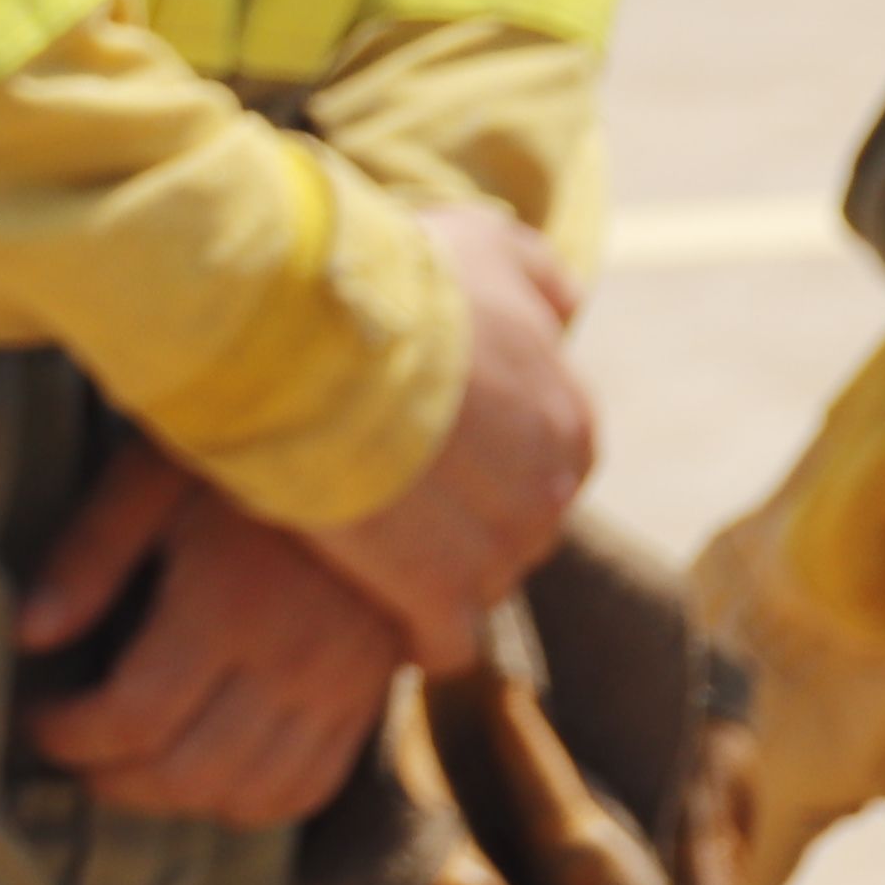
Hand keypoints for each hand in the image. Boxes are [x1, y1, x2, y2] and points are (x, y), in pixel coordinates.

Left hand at [15, 441, 403, 825]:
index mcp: (228, 606)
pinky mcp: (366, 699)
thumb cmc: (245, 451)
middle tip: (68, 751)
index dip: (68, 734)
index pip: (134, 717)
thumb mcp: (151, 477)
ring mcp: (338, 691)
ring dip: (173, 801)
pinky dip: (249, 802)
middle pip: (186, 774)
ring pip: (247, 797)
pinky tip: (204, 776)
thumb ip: (87, 556)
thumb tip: (26, 636)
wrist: (376, 454)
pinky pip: (308, 789)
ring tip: (123, 766)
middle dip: (109, 777)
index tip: (32, 719)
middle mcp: (290, 663)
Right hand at [284, 203, 590, 671]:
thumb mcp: (484, 244)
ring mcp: (500, 552)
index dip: (480, 451)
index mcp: (572, 420)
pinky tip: (367, 593)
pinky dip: (410, 627)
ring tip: (364, 531)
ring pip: (477, 582)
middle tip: (383, 481)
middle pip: (512, 526)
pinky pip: (441, 641)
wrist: (312, 331)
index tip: (423, 437)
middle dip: (458, 513)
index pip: (543, 460)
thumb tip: (566, 306)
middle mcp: (553, 493)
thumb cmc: (392, 281)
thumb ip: (541, 276)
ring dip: (429, 567)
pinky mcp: (438, 597)